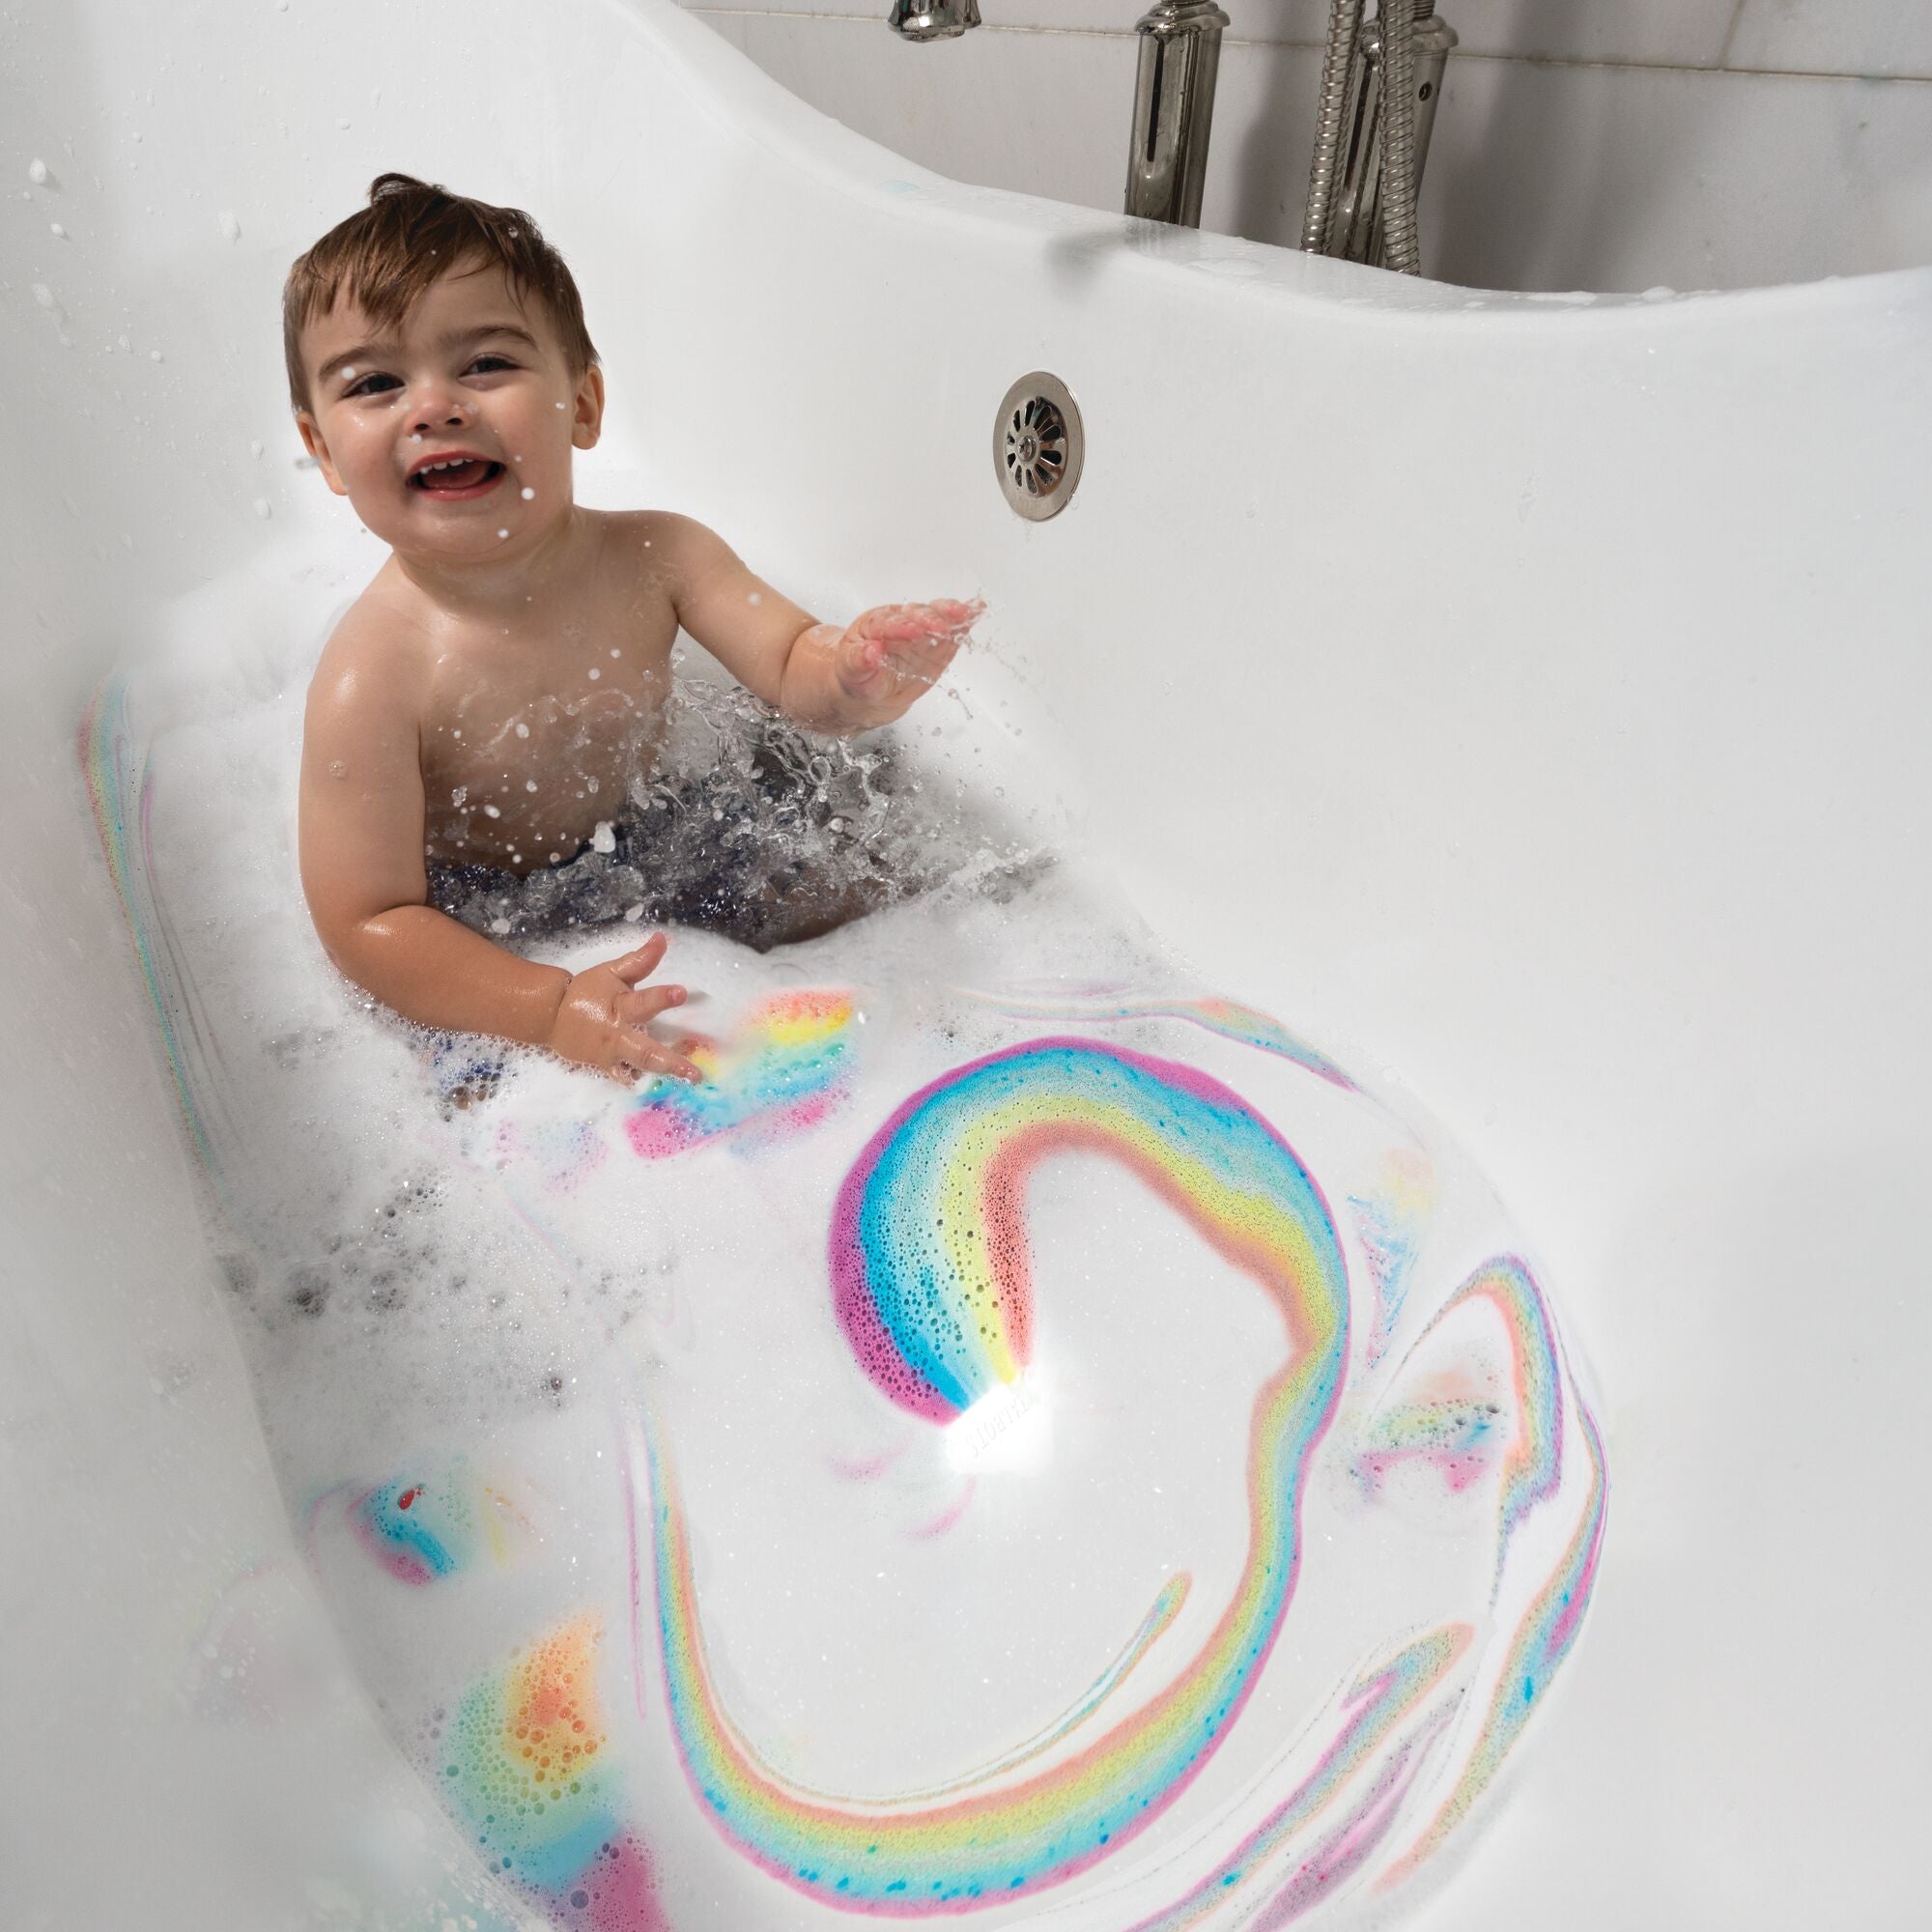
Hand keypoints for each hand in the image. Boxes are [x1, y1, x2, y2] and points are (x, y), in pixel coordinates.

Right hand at [544, 932, 703, 1085]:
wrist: (551, 1015)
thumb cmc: (586, 991)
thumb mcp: (611, 972)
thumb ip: (640, 960)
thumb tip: (663, 938)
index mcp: (620, 1007)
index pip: (643, 1001)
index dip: (662, 997)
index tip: (682, 992)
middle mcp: (617, 1033)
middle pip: (646, 1049)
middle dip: (672, 1061)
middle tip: (694, 1072)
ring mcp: (611, 1054)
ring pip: (639, 1066)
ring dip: (665, 1073)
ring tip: (691, 1079)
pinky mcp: (604, 1066)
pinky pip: (622, 1078)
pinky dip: (636, 1083)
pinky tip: (657, 1088)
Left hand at [833, 597, 982, 724]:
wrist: (875, 688)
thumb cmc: (859, 674)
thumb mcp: (851, 671)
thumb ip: (859, 660)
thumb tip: (869, 652)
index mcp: (875, 625)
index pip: (887, 622)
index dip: (900, 626)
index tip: (911, 631)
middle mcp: (901, 621)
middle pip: (916, 615)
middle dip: (929, 620)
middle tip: (939, 627)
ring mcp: (922, 629)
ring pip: (936, 616)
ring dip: (951, 614)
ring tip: (965, 613)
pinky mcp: (940, 641)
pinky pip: (953, 627)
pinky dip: (965, 620)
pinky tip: (977, 611)